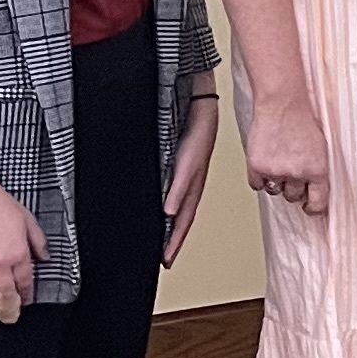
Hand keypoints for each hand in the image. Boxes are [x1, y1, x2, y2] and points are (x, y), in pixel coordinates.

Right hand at [0, 182, 45, 323]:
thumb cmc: (0, 205)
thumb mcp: (28, 221)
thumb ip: (38, 242)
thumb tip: (46, 258)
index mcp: (18, 254)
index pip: (24, 282)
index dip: (26, 295)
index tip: (26, 303)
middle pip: (5, 294)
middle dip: (9, 310)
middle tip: (10, 320)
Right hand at [163, 96, 222, 264]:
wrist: (200, 95)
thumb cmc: (188, 122)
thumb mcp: (177, 150)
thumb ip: (168, 171)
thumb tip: (156, 191)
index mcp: (191, 179)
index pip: (184, 214)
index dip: (176, 237)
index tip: (166, 258)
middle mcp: (196, 177)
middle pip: (186, 215)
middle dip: (176, 240)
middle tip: (165, 262)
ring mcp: (194, 166)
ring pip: (187, 202)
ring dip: (177, 227)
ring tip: (167, 248)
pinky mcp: (191, 152)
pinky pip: (183, 177)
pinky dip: (176, 195)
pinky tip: (168, 211)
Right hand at [245, 103, 331, 219]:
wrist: (283, 103)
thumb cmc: (303, 121)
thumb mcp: (321, 147)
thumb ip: (316, 170)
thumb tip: (312, 192)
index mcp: (318, 170)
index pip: (317, 203)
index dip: (313, 208)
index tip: (309, 208)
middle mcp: (298, 174)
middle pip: (294, 197)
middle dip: (293, 188)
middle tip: (291, 170)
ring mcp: (276, 171)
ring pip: (275, 191)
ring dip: (277, 182)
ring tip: (279, 161)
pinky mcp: (257, 166)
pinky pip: (257, 185)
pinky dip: (259, 179)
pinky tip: (264, 164)